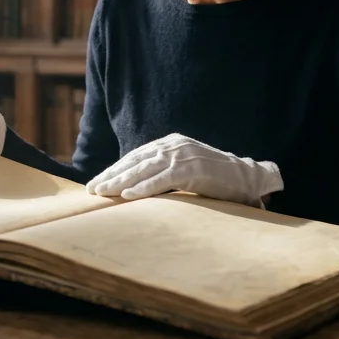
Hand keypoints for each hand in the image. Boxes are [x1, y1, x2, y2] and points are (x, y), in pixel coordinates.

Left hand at [85, 133, 282, 207]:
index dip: (116, 169)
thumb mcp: (186, 168)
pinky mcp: (192, 169)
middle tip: (92, 189)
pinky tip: (128, 195)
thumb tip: (137, 185)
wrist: (247, 177)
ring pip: (144, 169)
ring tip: (103, 192)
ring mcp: (183, 155)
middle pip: (135, 160)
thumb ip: (165, 170)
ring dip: (120, 182)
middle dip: (111, 175)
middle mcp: (174, 145)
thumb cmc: (216, 178)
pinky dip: (143, 187)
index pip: (136, 156)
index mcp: (172, 143)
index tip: (98, 182)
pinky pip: (162, 179)